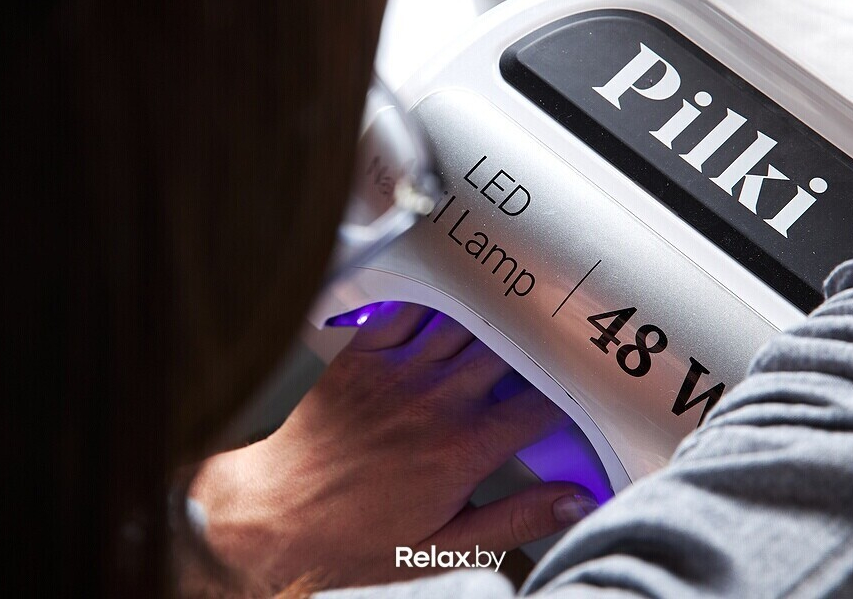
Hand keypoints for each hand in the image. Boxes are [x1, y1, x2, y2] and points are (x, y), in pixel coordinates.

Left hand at [187, 302, 597, 590]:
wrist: (278, 515)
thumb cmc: (353, 536)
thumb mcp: (445, 546)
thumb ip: (516, 520)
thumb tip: (572, 505)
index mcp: (463, 448)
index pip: (540, 406)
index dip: (568, 399)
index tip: (574, 402)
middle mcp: (435, 400)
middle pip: (510, 351)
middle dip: (537, 351)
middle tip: (549, 356)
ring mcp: (398, 371)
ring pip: (467, 323)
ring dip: (493, 324)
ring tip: (509, 329)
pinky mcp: (364, 354)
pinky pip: (412, 310)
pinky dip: (438, 306)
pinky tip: (450, 316)